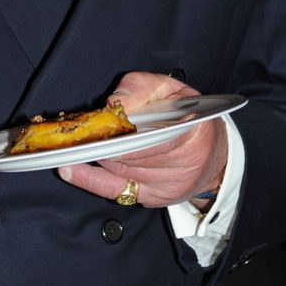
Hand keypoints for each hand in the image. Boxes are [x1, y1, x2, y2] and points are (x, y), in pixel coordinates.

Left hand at [58, 72, 227, 207]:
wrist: (215, 155)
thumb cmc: (190, 115)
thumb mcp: (171, 89)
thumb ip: (142, 87)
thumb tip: (116, 102)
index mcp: (193, 131)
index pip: (153, 135)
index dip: (123, 129)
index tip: (100, 120)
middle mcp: (184, 163)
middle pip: (132, 155)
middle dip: (105, 141)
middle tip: (79, 130)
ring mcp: (168, 185)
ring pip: (121, 170)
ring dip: (97, 155)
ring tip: (73, 142)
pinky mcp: (154, 198)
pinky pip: (116, 190)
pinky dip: (90, 179)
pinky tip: (70, 169)